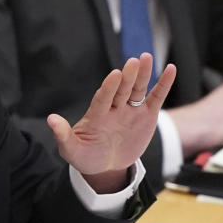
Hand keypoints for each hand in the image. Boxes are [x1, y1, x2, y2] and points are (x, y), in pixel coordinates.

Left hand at [48, 54, 175, 189]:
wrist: (105, 165)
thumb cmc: (86, 156)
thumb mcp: (71, 150)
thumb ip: (63, 135)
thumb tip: (51, 120)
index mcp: (97, 115)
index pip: (103, 98)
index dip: (109, 87)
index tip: (115, 74)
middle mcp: (114, 108)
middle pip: (122, 89)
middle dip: (128, 76)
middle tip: (133, 61)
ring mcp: (131, 110)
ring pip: (138, 89)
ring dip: (143, 74)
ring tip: (147, 57)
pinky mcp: (146, 116)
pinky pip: (156, 98)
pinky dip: (164, 84)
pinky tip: (171, 69)